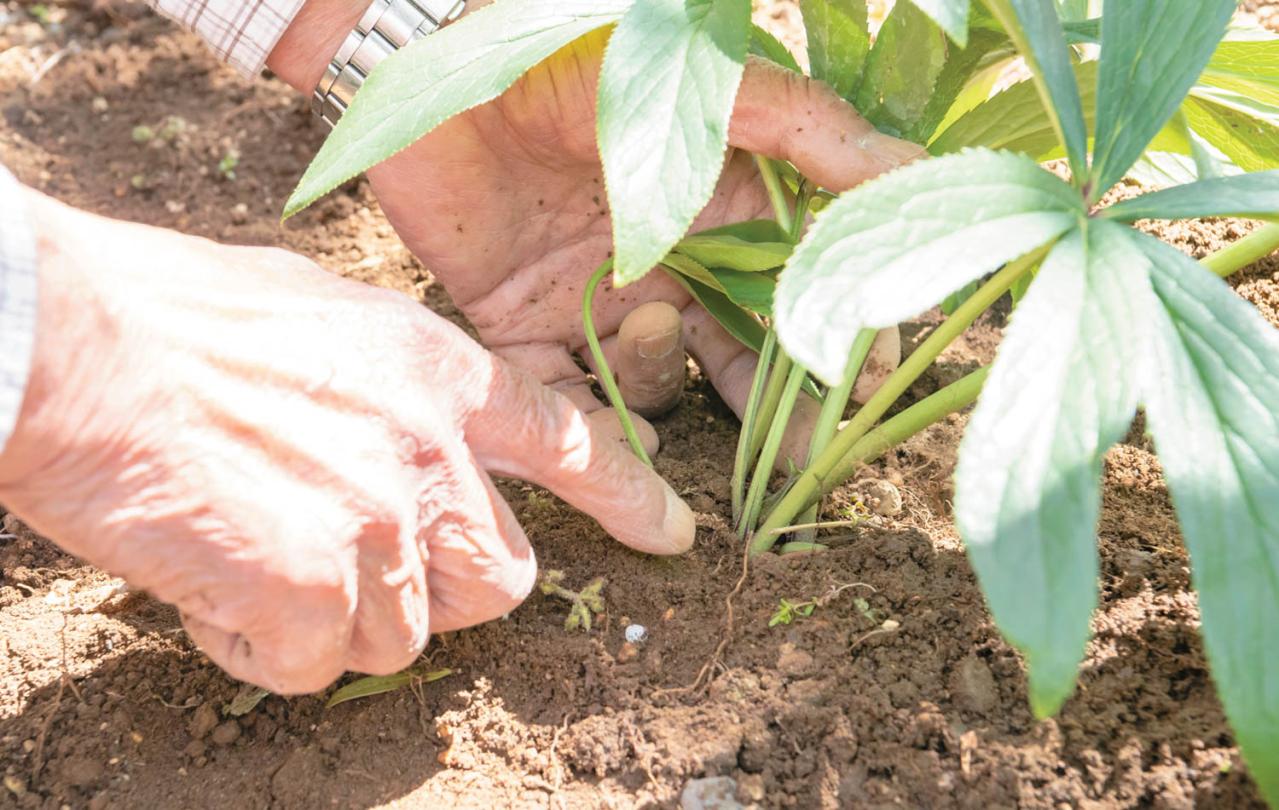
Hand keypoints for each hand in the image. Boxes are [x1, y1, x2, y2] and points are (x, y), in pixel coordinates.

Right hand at [0, 188, 692, 692]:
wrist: (74, 348)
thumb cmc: (175, 320)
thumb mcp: (321, 316)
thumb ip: (392, 383)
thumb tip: (406, 427)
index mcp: (443, 376)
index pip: (572, 443)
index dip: (627, 495)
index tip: (671, 534)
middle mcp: (434, 454)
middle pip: (498, 577)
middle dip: (440, 585)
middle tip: (355, 555)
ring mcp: (382, 528)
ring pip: (405, 637)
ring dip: (339, 618)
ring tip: (257, 554)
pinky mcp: (315, 596)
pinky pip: (314, 667)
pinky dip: (263, 647)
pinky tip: (216, 587)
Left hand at [269, 5, 921, 454]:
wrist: (442, 77)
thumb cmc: (585, 68)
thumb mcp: (710, 89)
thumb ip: (807, 131)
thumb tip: (917, 167)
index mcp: (719, 214)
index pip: (793, 292)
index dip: (829, 338)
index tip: (862, 379)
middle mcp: (667, 268)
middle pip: (735, 359)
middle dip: (771, 409)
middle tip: (804, 455)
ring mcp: (598, 303)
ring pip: (658, 384)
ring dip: (666, 376)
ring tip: (651, 318)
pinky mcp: (527, 330)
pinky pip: (570, 403)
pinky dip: (595, 435)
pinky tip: (622, 450)